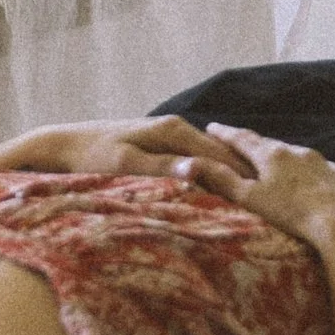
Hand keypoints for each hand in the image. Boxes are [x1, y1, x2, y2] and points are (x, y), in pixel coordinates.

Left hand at [32, 116, 261, 197]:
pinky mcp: (161, 145)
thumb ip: (163, 169)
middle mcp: (176, 127)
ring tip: (257, 204)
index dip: (244, 179)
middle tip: (272, 207)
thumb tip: (197, 171)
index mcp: (174, 130)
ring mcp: (170, 135)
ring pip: (211, 158)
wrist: (62, 146)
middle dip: (243, 177)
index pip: (221, 156)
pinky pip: (197, 161)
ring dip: (230, 178)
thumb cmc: (90, 158)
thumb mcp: (126, 165)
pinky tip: (225, 194)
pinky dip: (212, 176)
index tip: (267, 203)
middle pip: (222, 155)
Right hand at [200, 124, 334, 250]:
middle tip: (241, 148)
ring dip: (282, 159)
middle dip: (254, 146)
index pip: (241, 138)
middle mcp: (297, 151)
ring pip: (296, 156)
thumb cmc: (291, 214)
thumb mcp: (250, 199)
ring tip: (274, 169)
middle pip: (269, 145)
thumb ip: (221, 179)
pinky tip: (308, 185)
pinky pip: (320, 170)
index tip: (211, 127)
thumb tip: (190, 161)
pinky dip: (308, 173)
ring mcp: (323, 163)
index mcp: (271, 154)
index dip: (224, 133)